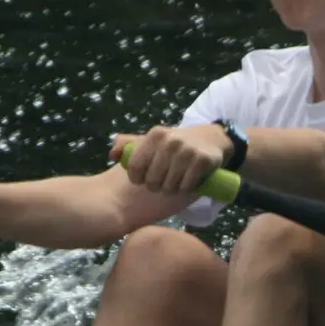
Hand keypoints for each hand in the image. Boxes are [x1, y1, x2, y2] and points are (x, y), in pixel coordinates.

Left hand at [109, 124, 227, 195]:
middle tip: (163, 182)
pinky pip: (186, 187)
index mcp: (155, 135)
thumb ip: (130, 145)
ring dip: (171, 189)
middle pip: (152, 181)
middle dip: (156, 186)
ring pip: (169, 186)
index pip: (136, 167)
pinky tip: (188, 183)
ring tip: (175, 182)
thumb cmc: (177, 143)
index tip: (144, 180)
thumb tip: (112, 155)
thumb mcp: (154, 140)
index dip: (138, 179)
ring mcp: (187, 151)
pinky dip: (186, 189)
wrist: (212, 138)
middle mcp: (170, 141)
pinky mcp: (202, 161)